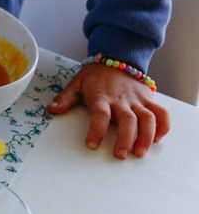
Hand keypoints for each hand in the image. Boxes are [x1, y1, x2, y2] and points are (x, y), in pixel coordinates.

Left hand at [48, 64, 170, 158]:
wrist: (115, 58)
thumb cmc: (94, 76)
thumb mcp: (76, 84)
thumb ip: (65, 98)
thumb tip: (51, 110)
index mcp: (101, 97)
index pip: (100, 114)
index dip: (96, 130)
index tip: (92, 145)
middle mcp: (121, 99)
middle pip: (127, 119)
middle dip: (125, 139)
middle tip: (120, 155)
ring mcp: (137, 100)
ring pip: (147, 118)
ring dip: (146, 137)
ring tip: (139, 153)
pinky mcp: (149, 100)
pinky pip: (161, 113)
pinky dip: (163, 127)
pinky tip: (157, 140)